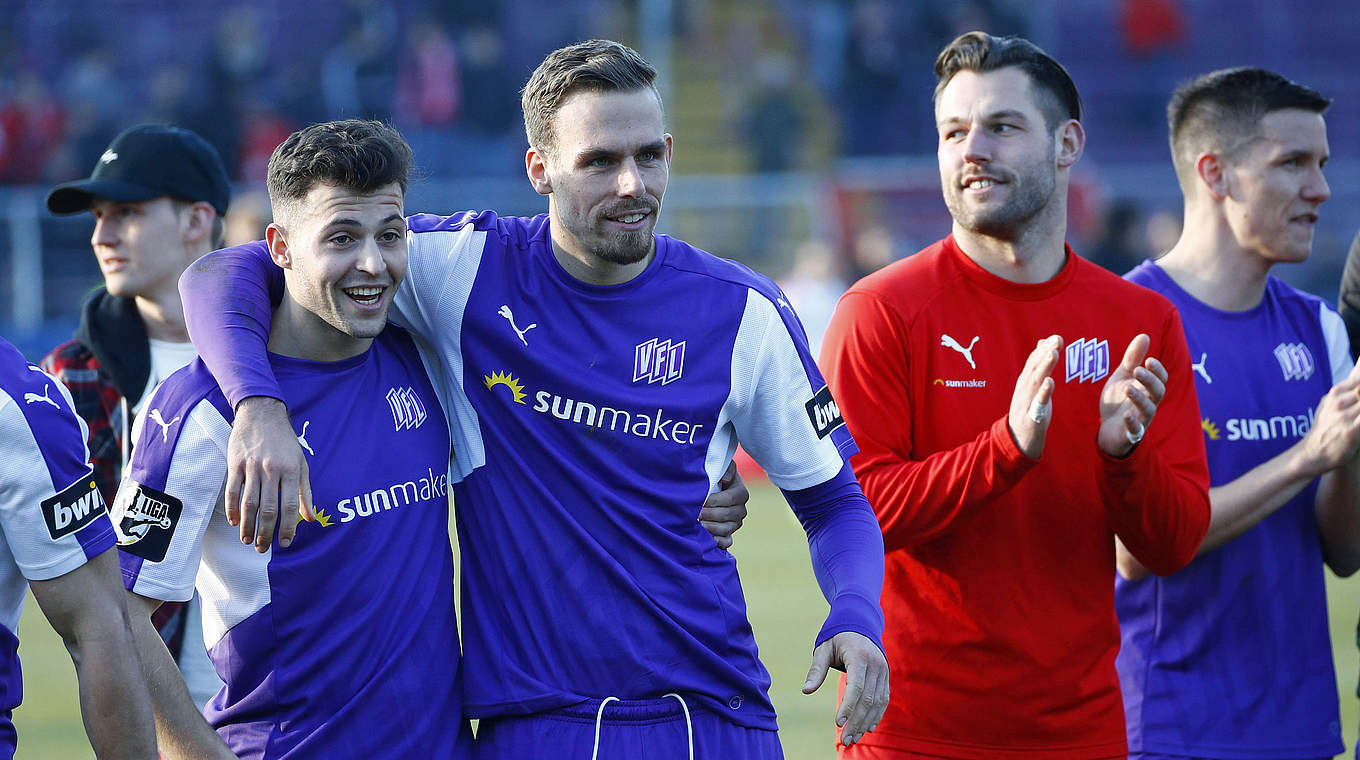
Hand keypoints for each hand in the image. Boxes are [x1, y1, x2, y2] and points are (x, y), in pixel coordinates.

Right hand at [226, 397, 312, 552]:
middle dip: (265, 532)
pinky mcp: (235, 463)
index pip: (290, 505)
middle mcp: (272, 470)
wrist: (262, 414)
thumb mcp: (302, 463)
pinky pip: (232, 490)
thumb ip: (306, 492)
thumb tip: (311, 519)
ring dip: (247, 525)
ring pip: (249, 503)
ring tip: (247, 540)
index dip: (288, 527)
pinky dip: (232, 508)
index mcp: (292, 471)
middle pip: (268, 508)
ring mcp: (252, 467)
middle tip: (262, 549)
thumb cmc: (285, 442)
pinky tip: (234, 522)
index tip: (286, 543)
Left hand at [699, 462, 748, 548]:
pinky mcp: (729, 534)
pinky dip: (717, 542)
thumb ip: (725, 467)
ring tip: (697, 524)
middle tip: (694, 513)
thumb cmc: (715, 475)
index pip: (729, 499)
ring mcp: (736, 523)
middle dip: (708, 514)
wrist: (711, 490)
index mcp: (741, 493)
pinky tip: (706, 539)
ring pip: (726, 529)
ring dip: (710, 527)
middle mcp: (741, 510)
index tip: (700, 500)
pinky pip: (727, 542)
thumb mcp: (722, 466)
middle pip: (726, 515)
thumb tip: (725, 479)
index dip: (714, 500)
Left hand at [802, 631, 888, 746]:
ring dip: (866, 723)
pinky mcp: (885, 676)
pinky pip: (883, 699)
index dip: (848, 707)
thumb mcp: (823, 649)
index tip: (838, 723)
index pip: (856, 686)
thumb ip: (816, 670)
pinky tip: (868, 728)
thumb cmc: (837, 637)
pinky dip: (876, 715)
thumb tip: (805, 691)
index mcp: (859, 656)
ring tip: (854, 738)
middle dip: (856, 721)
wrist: (860, 623)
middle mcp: (875, 664)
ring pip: (877, 702)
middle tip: (845, 740)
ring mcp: (883, 671)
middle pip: (867, 699)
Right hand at [1008, 335, 1060, 458]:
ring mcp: (1026, 403)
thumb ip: (1036, 366)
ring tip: (1054, 354)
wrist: (1017, 441)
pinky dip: (1043, 392)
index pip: (1034, 362)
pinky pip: (1037, 404)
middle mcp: (1023, 390)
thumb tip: (1042, 343)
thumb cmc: (1027, 412)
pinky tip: (1050, 382)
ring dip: (1044, 367)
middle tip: (1057, 340)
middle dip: (1045, 353)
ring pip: (1035, 382)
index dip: (1044, 349)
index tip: (1056, 337)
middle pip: (1034, 369)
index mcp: (1025, 383)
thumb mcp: (1031, 388)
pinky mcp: (1031, 418)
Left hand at [1097, 334, 1166, 457]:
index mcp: (1148, 389)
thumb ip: (1132, 358)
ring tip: (1127, 388)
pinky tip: (1126, 415)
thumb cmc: (1119, 398)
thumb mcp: (1123, 376)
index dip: (1157, 371)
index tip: (1148, 360)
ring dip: (1139, 398)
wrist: (1108, 427)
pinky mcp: (1131, 433)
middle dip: (1149, 381)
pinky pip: (1136, 430)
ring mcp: (1141, 419)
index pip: (1160, 379)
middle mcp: (1149, 403)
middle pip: (1158, 392)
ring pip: (1148, 410)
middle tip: (1137, 370)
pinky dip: (1132, 423)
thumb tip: (1144, 335)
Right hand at [1301, 360, 1359, 474]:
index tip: (1359, 399)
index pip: (1359, 379)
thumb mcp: (1328, 405)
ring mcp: (1344, 416)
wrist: (1313, 453)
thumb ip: (1345, 391)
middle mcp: (1338, 402)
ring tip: (1357, 416)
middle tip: (1358, 410)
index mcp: (1335, 393)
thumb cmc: (1325, 429)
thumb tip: (1358, 372)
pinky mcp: (1352, 430)